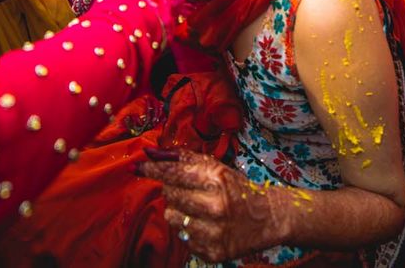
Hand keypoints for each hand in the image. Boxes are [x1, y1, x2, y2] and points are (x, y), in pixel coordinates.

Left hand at [138, 149, 288, 262]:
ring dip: (178, 212)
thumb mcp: (216, 168)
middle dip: (173, 190)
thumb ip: (183, 158)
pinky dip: (189, 230)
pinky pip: (183, 238)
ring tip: (197, 209)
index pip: (174, 173)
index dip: (153, 170)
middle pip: (169, 195)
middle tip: (189, 191)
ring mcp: (213, 232)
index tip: (136, 168)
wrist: (269, 218)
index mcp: (216, 179)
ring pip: (171, 218)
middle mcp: (215, 206)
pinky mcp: (212, 252)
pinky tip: (206, 226)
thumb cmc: (237, 188)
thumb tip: (150, 152)